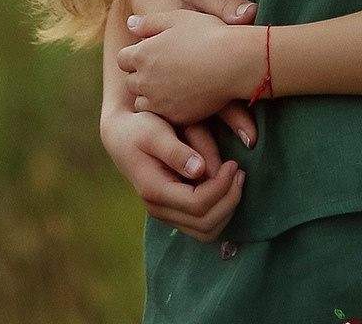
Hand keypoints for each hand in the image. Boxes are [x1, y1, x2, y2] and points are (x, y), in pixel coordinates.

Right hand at [99, 95, 243, 239]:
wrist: (122, 137)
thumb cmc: (140, 128)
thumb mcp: (156, 132)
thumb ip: (176, 151)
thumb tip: (199, 170)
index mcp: (154, 190)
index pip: (197, 204)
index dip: (221, 187)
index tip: (233, 164)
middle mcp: (158, 209)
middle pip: (206, 224)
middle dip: (230, 199)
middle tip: (239, 171)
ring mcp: (166, 215)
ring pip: (207, 231)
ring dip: (228, 208)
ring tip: (236, 178)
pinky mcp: (174, 213)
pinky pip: (203, 226)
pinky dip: (221, 211)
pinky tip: (226, 186)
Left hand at [126, 0, 259, 146]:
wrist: (233, 63)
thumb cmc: (207, 34)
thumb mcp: (176, 18)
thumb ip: (149, 22)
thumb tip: (130, 23)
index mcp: (142, 54)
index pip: (122, 59)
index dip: (135, 56)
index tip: (149, 54)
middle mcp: (145, 80)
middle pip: (131, 82)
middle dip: (141, 76)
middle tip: (161, 70)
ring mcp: (159, 102)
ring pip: (143, 102)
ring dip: (151, 95)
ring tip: (171, 86)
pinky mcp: (176, 117)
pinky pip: (163, 116)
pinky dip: (168, 109)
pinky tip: (184, 97)